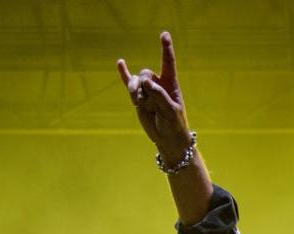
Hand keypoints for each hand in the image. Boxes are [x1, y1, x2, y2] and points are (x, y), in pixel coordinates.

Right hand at [116, 31, 190, 158]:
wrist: (167, 138)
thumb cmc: (174, 124)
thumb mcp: (170, 110)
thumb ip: (159, 94)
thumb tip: (145, 82)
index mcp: (170, 84)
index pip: (168, 62)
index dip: (166, 49)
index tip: (164, 34)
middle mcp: (158, 84)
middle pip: (145, 73)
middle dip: (144, 85)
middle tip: (147, 101)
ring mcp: (147, 91)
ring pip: (135, 81)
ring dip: (135, 91)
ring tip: (138, 103)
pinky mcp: (138, 98)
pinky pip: (129, 83)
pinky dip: (124, 74)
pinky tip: (120, 63)